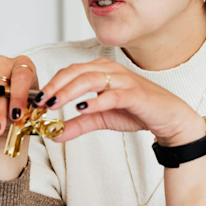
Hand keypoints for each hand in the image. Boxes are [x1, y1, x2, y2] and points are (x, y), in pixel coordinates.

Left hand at [37, 57, 205, 146]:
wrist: (168, 118)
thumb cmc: (136, 111)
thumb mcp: (101, 118)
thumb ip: (78, 124)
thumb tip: (54, 135)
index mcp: (101, 71)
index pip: (70, 71)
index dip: (52, 83)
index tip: (37, 100)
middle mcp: (111, 70)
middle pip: (76, 72)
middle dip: (55, 85)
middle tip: (40, 101)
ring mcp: (123, 80)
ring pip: (90, 79)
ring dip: (69, 91)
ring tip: (54, 103)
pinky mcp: (135, 94)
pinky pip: (112, 95)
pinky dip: (95, 101)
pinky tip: (81, 108)